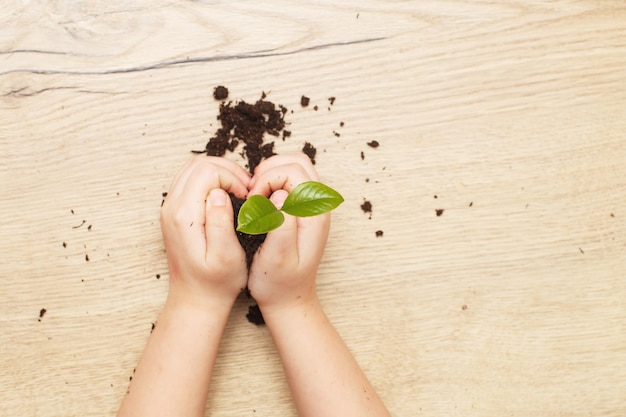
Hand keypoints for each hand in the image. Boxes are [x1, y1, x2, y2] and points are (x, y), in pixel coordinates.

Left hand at [160, 156, 250, 309]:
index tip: (247, 196)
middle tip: (247, 190)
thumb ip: (221, 222)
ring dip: (220, 172)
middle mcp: (172, 207)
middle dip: (228, 170)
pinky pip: (191, 180)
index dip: (233, 176)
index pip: (206, 171)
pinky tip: (228, 196)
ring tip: (240, 191)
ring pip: (193, 168)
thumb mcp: (226, 256)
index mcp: (184, 215)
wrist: (196, 298)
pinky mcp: (175, 211)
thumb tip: (218, 193)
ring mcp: (170, 207)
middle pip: (198, 163)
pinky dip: (212, 179)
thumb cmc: (217, 282)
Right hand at [246, 154, 330, 310]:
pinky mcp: (302, 209)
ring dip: (269, 175)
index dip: (268, 178)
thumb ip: (282, 226)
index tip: (252, 200)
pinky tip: (258, 202)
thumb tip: (281, 196)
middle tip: (251, 195)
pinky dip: (270, 182)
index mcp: (314, 214)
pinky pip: (288, 181)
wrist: (288, 299)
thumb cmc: (278, 283)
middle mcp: (318, 206)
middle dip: (268, 170)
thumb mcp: (277, 258)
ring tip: (253, 198)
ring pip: (293, 168)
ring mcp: (312, 206)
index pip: (294, 171)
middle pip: (297, 162)